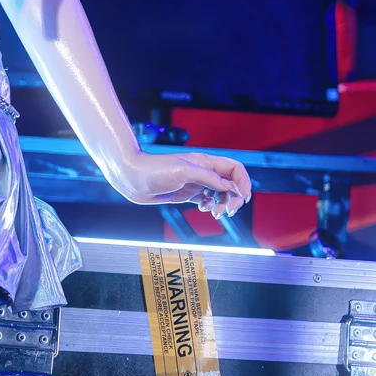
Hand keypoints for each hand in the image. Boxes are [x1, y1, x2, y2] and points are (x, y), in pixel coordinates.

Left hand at [115, 149, 252, 218]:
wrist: (132, 179)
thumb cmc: (155, 170)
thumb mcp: (185, 172)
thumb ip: (209, 178)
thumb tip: (230, 187)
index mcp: (205, 162)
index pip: (234, 169)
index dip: (243, 182)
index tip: (243, 197)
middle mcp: (203, 172)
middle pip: (230, 183)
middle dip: (234, 197)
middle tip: (230, 210)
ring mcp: (195, 183)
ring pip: (220, 194)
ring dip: (223, 204)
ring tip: (217, 213)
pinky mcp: (186, 194)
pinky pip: (207, 200)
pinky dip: (210, 206)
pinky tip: (205, 209)